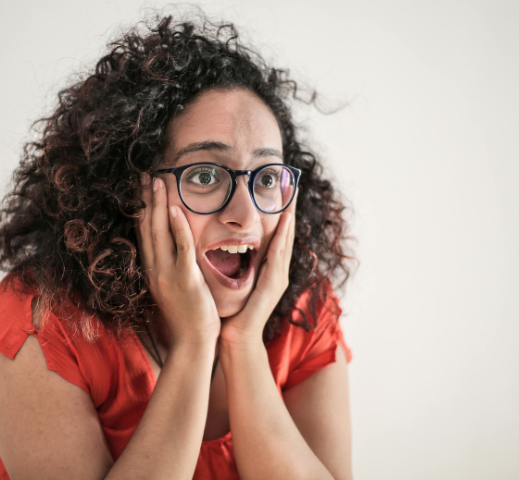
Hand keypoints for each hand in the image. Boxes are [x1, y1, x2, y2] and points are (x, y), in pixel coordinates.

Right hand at [136, 173, 220, 346]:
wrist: (192, 341)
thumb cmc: (188, 314)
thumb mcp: (174, 286)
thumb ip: (172, 265)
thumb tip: (174, 247)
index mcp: (153, 269)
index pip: (144, 233)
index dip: (142, 209)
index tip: (141, 188)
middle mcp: (155, 269)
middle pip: (147, 228)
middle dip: (145, 200)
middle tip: (144, 175)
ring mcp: (168, 274)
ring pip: (160, 233)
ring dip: (158, 206)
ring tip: (156, 182)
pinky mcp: (185, 279)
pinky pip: (181, 249)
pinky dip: (177, 229)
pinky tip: (176, 210)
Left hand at [220, 197, 295, 346]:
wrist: (235, 335)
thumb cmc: (231, 308)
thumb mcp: (233, 277)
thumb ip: (235, 261)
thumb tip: (226, 242)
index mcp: (268, 267)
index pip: (276, 234)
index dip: (279, 213)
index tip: (280, 190)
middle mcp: (277, 270)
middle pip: (286, 233)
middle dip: (290, 209)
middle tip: (292, 184)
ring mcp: (279, 277)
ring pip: (286, 241)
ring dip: (290, 218)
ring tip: (292, 197)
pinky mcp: (275, 284)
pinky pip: (279, 255)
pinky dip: (282, 237)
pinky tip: (284, 222)